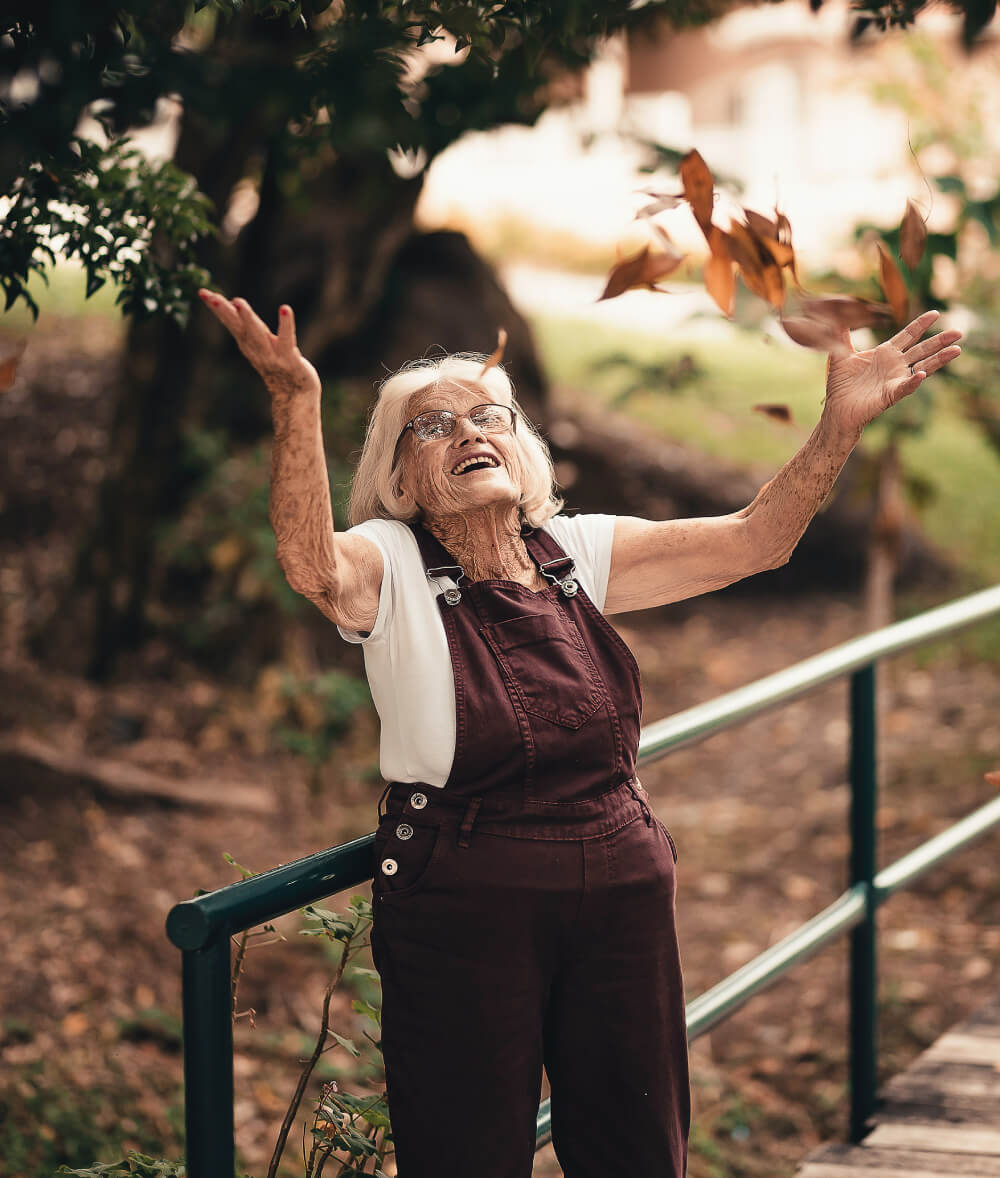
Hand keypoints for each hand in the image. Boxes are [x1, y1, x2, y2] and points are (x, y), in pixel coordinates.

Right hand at [198, 290, 319, 400]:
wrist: (296, 396)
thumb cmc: (278, 367)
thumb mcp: (260, 346)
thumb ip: (249, 327)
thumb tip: (234, 303)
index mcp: (248, 345)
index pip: (230, 323)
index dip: (217, 308)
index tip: (202, 292)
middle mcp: (256, 350)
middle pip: (238, 328)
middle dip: (225, 312)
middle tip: (211, 297)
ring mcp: (272, 356)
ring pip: (257, 335)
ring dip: (247, 318)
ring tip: (238, 302)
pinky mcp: (290, 359)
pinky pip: (287, 339)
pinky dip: (286, 324)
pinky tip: (285, 308)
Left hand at [823, 309, 961, 435]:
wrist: (836, 409)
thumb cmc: (840, 385)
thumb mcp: (840, 355)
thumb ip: (842, 335)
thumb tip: (838, 314)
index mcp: (885, 353)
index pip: (908, 335)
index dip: (921, 324)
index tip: (936, 313)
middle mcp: (895, 365)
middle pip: (922, 349)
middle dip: (940, 340)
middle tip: (959, 331)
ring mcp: (895, 380)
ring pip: (923, 367)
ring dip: (939, 359)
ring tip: (957, 350)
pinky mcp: (890, 395)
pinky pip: (905, 387)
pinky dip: (913, 381)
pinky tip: (922, 374)